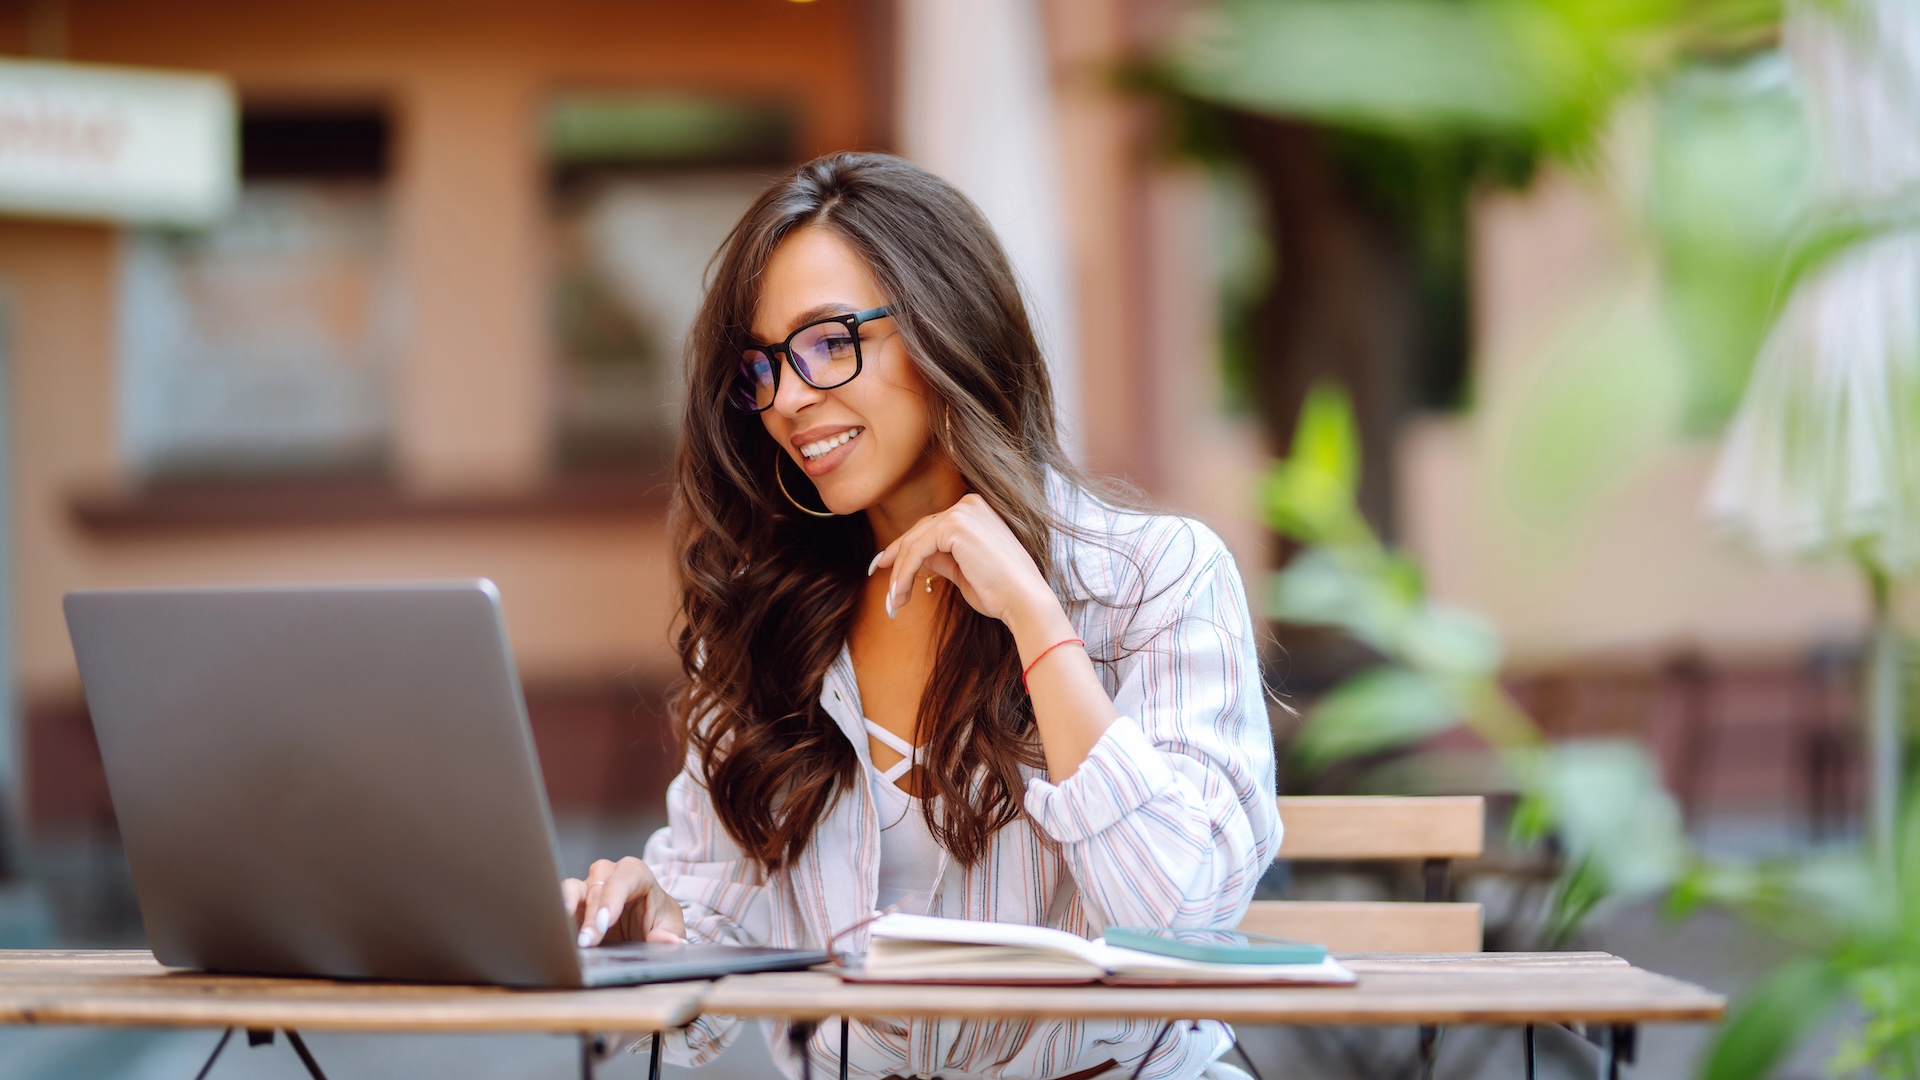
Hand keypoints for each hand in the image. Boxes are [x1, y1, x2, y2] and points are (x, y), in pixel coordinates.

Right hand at [562, 857, 686, 946]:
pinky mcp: (573, 904)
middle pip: (598, 885)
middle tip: (589, 941)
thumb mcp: (670, 928)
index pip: (627, 876)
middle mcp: (610, 876)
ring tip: (572, 936)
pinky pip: (559, 900)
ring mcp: (590, 888)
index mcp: (638, 875)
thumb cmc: (657, 921)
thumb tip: (669, 942)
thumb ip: (669, 934)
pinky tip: (556, 929)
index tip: (606, 921)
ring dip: (570, 911)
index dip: (614, 897)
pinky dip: (557, 912)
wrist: (644, 930)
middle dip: (592, 914)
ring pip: (574, 888)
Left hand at [867, 493, 1070, 647]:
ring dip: (899, 574)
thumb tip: (918, 559)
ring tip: (894, 601)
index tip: (885, 566)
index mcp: (975, 511)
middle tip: (885, 588)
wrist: (1023, 601)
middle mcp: (969, 504)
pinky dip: (904, 573)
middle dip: (896, 560)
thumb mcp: (963, 571)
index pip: (931, 527)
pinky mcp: (955, 525)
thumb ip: (941, 559)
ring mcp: (962, 512)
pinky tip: (900, 594)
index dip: (905, 548)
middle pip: (919, 531)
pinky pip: (917, 550)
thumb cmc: (1000, 592)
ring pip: (914, 542)